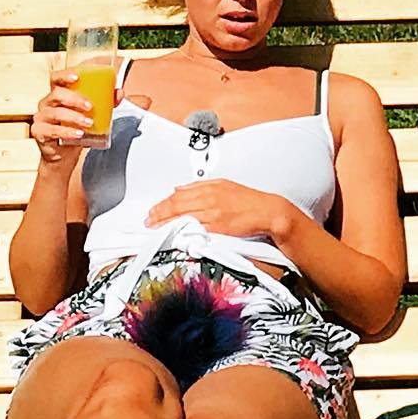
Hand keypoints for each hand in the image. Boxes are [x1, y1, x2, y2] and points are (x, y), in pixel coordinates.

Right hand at [31, 70, 112, 170]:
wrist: (65, 152)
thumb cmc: (76, 127)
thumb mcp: (92, 114)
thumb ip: (106, 102)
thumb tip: (119, 93)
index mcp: (58, 95)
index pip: (56, 79)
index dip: (64, 75)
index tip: (77, 77)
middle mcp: (47, 104)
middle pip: (56, 94)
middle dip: (74, 99)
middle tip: (90, 106)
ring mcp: (41, 118)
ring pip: (55, 113)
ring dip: (74, 117)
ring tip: (89, 123)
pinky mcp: (39, 132)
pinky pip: (52, 130)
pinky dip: (67, 132)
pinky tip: (79, 134)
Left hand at [147, 180, 292, 242]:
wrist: (267, 212)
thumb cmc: (250, 201)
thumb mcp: (225, 185)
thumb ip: (201, 186)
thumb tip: (181, 189)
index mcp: (210, 186)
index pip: (178, 194)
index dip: (163, 203)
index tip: (155, 210)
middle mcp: (209, 198)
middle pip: (176, 205)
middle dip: (159, 213)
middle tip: (150, 220)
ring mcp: (213, 213)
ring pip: (181, 217)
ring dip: (165, 223)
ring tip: (156, 228)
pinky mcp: (218, 226)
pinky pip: (193, 228)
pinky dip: (180, 231)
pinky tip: (173, 233)